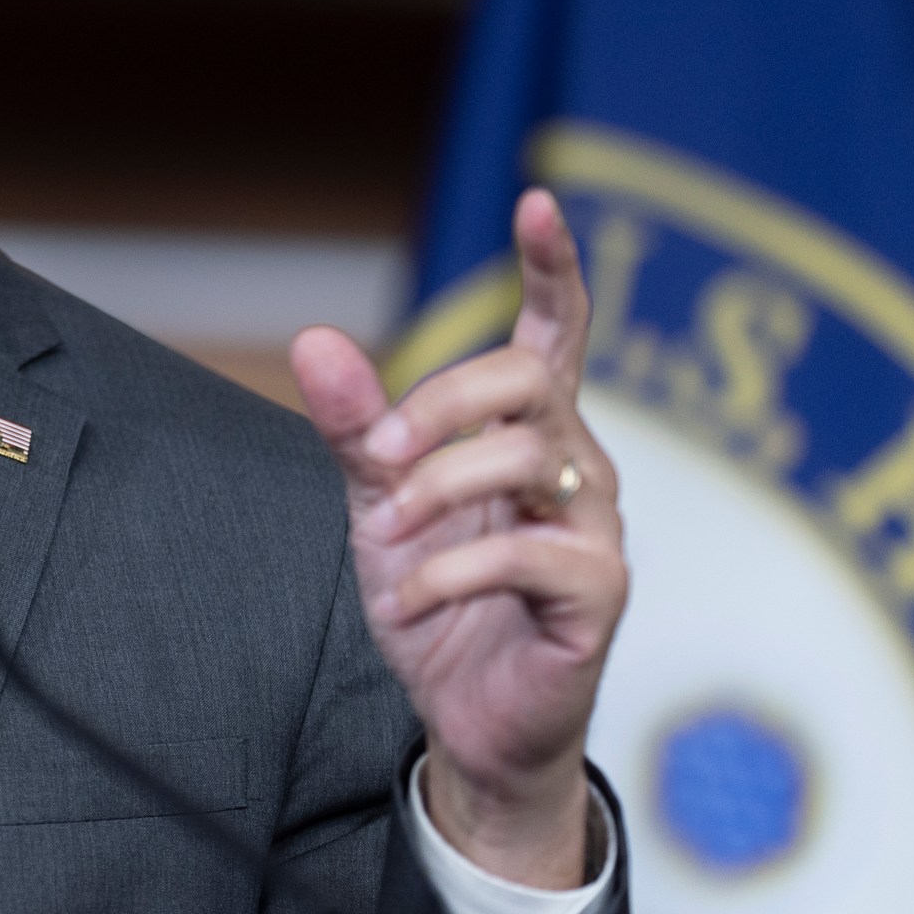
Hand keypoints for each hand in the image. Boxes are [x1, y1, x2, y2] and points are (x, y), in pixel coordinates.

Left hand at [290, 190, 625, 887]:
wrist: (465, 713)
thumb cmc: (435, 593)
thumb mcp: (377, 501)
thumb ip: (357, 424)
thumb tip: (314, 338)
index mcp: (529, 429)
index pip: (555, 330)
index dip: (552, 266)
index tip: (535, 200)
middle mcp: (575, 462)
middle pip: (525, 379)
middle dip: (439, 405)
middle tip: (380, 459)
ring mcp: (595, 525)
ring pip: (525, 459)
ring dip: (434, 492)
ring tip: (387, 536)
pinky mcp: (598, 592)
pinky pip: (526, 555)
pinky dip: (446, 574)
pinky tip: (406, 600)